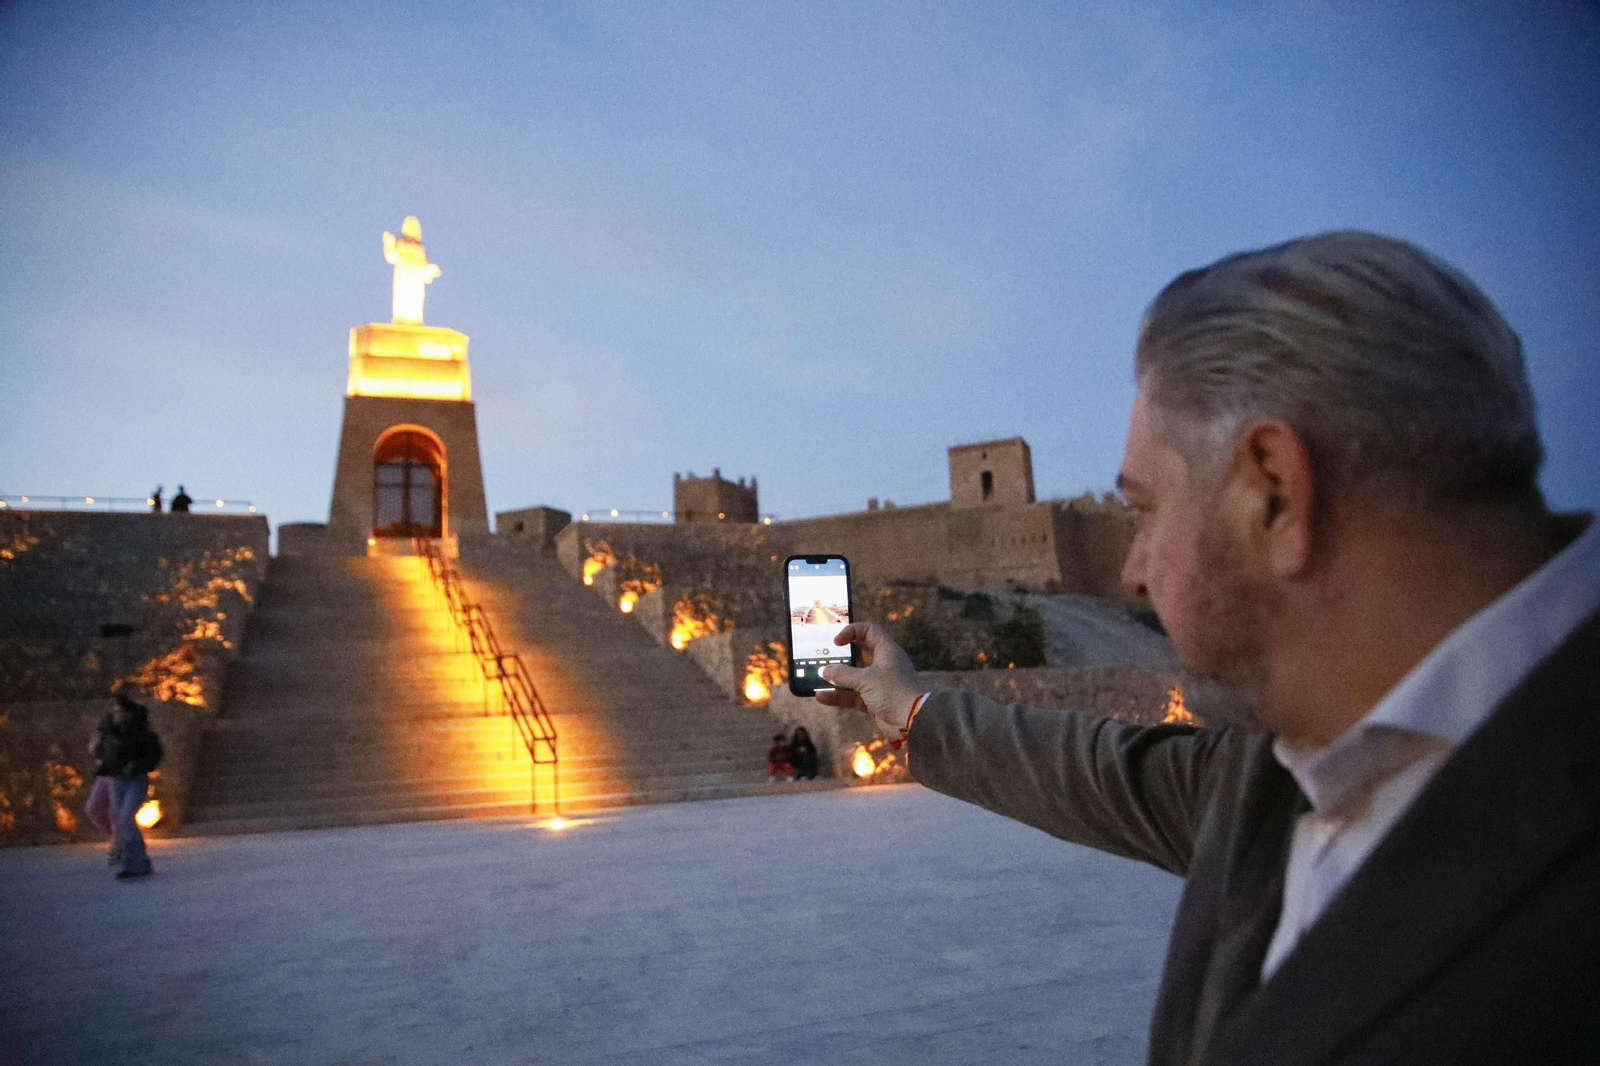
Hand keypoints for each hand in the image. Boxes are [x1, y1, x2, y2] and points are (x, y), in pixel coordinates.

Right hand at [815, 622, 921, 739]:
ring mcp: (878, 683)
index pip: (869, 631)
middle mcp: (883, 664)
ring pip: (853, 677)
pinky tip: (822, 697)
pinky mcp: (874, 701)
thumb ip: (843, 674)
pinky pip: (853, 695)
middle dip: (840, 658)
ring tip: (817, 678)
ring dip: (836, 679)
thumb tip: (824, 670)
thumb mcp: (865, 680)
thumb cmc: (893, 692)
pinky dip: (839, 696)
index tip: (836, 642)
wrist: (913, 721)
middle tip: (822, 659)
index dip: (852, 632)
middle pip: (858, 654)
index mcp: (886, 651)